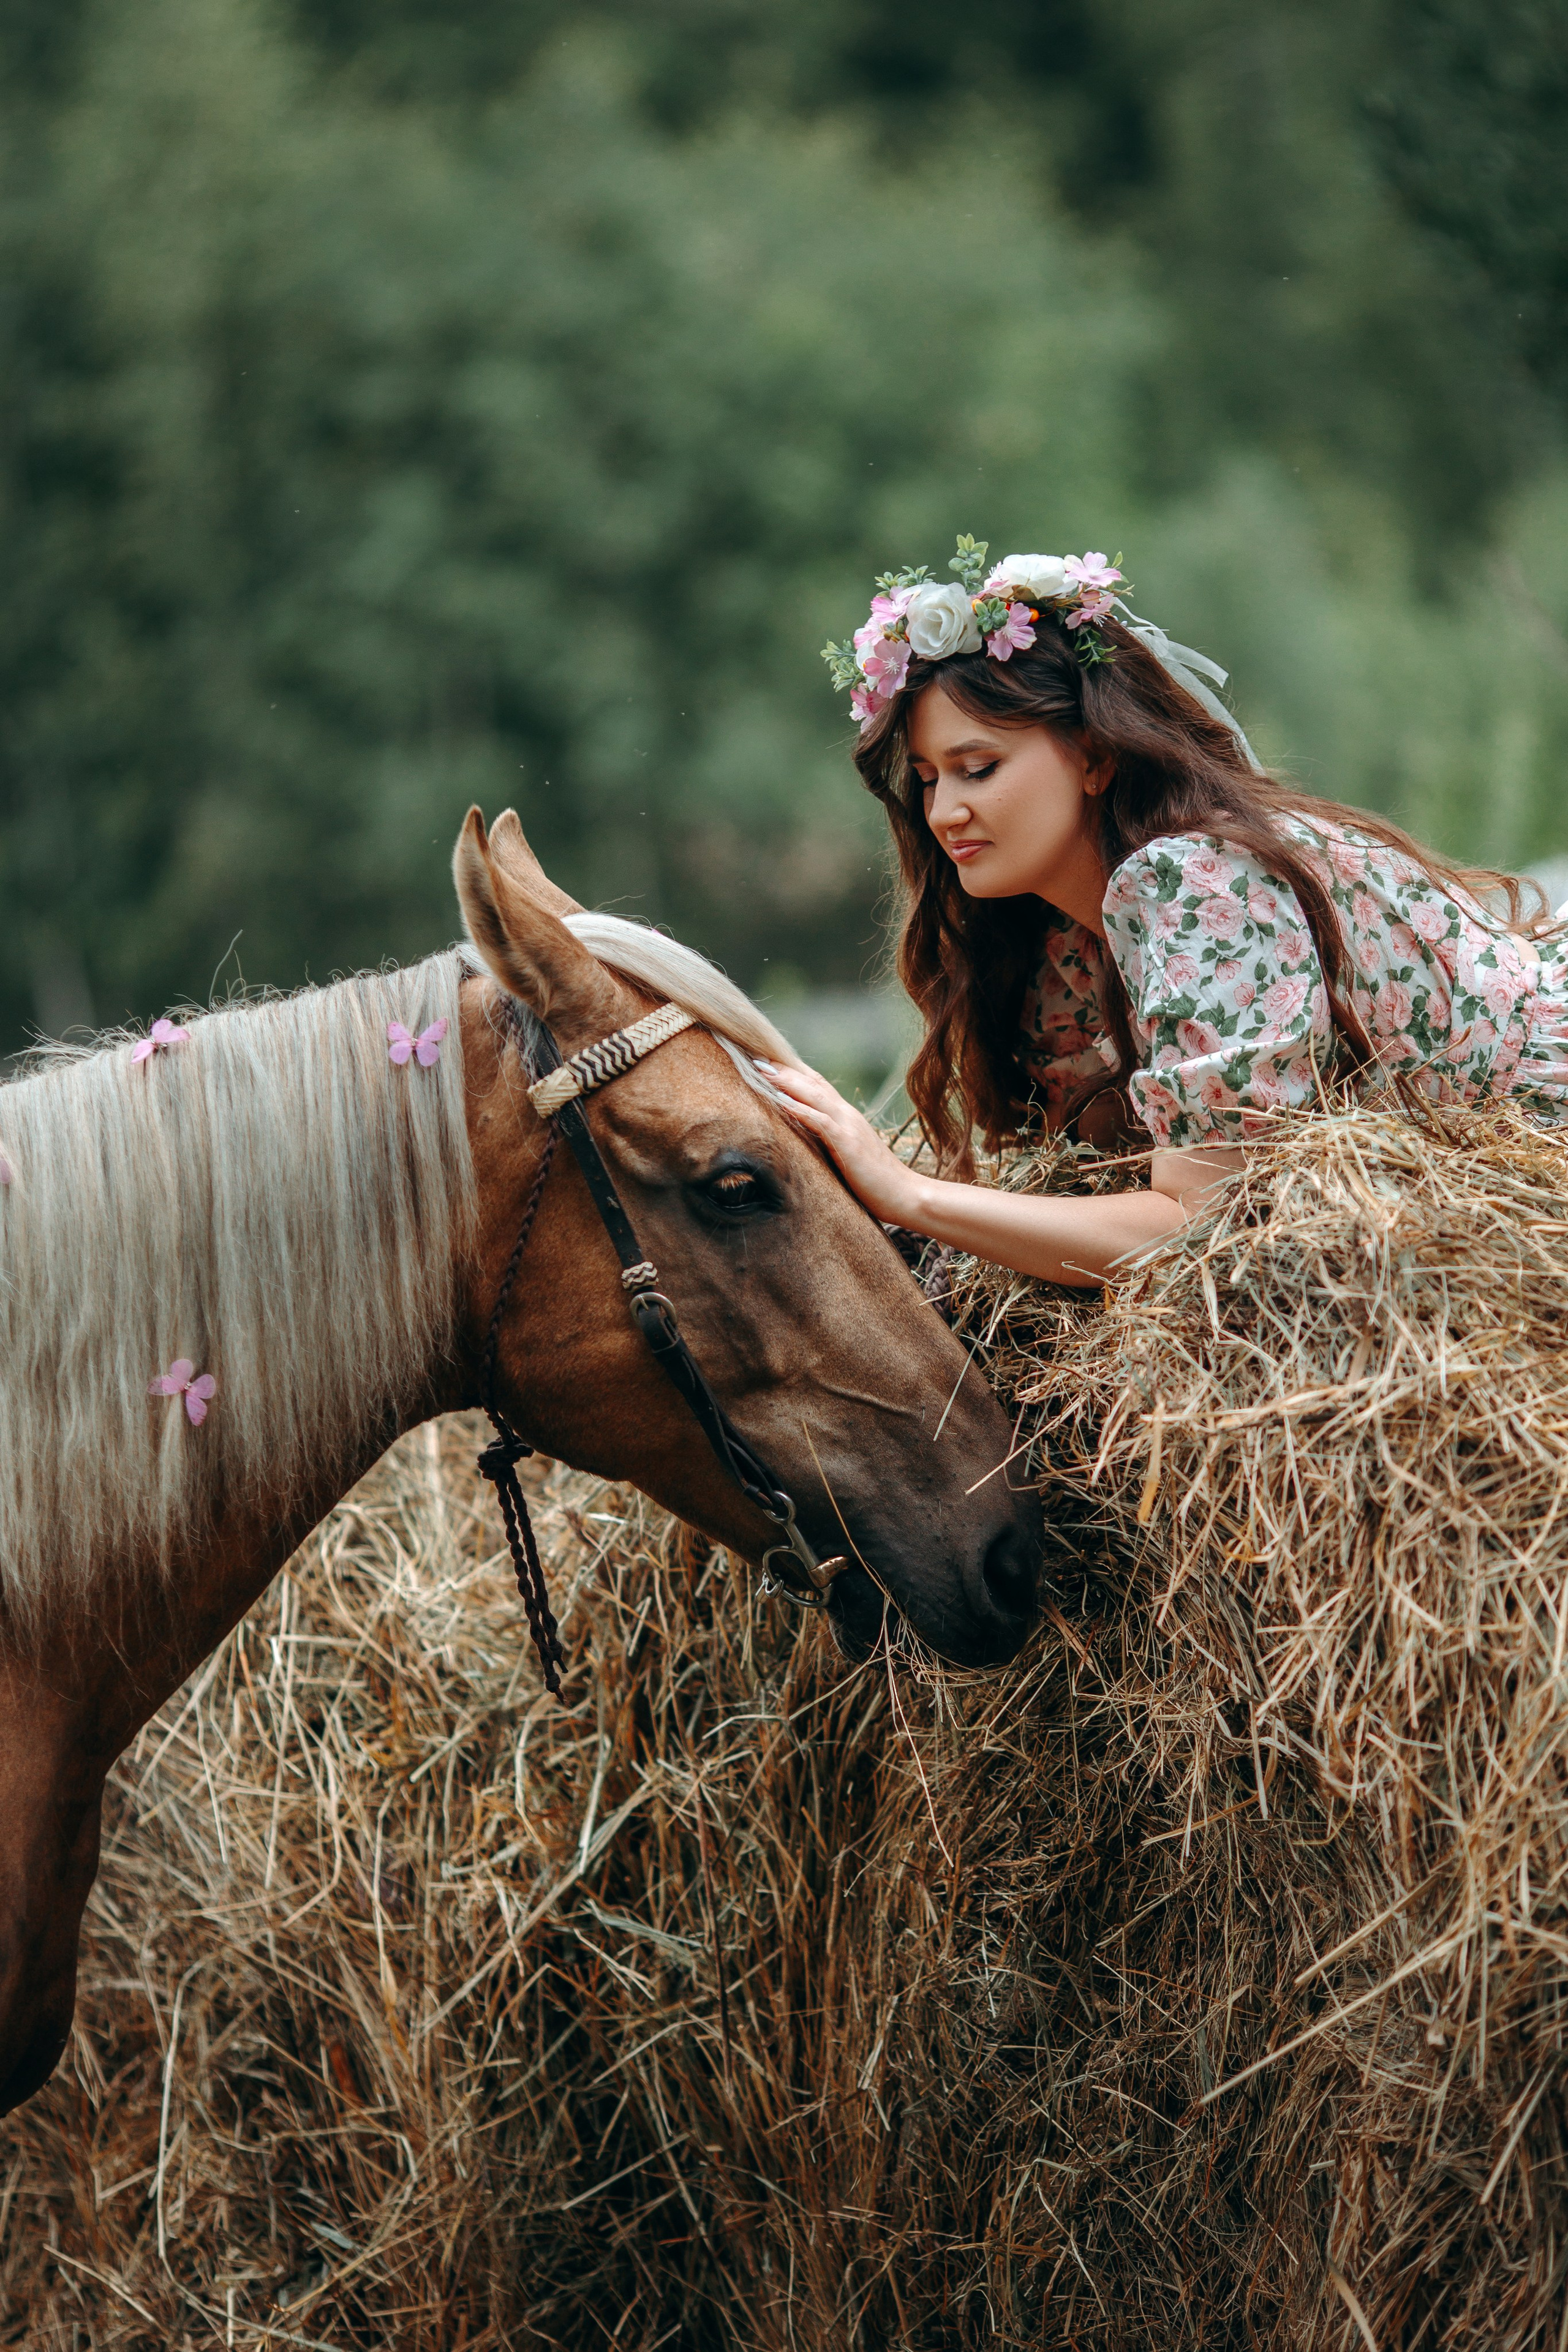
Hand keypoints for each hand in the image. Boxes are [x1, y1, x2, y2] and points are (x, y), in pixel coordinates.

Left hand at [759, 1062, 925, 1226]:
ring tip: (762, 1069)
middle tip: (755, 1056)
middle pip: (812, 1083)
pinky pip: (821, 1122)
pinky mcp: (849, 1144)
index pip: (816, 1086)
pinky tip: (782, 1101)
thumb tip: (805, 1140)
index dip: (792, 1072)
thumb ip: (829, 1143)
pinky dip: (801, 1109)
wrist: (906, 1196)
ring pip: (814, 1095)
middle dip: (783, 1069)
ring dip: (787, 1081)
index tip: (766, 1062)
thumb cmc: (876, 1182)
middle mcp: (847, 1115)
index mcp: (846, 1117)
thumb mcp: (847, 1156)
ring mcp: (849, 1127)